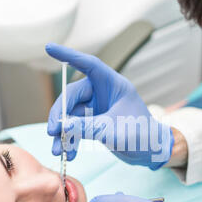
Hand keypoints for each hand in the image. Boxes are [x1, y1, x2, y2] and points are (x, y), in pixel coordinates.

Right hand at [46, 43, 173, 169]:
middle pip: (72, 96)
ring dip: (63, 132)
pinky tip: (68, 153)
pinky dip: (71, 139)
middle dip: (60, 114)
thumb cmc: (142, 135)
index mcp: (113, 85)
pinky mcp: (95, 123)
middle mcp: (103, 93)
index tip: (49, 48)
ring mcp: (98, 108)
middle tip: (53, 131)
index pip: (89, 64)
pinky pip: (76, 127)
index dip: (69, 55)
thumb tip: (63, 126)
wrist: (152, 152)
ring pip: (71, 115)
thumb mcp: (113, 131)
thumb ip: (87, 127)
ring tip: (57, 150)